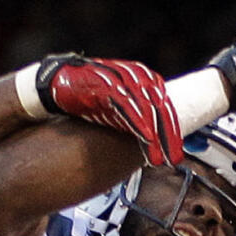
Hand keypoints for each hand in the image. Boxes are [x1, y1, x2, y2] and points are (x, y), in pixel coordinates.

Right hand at [34, 54, 179, 166]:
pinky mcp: (107, 83)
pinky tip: (146, 137)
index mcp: (145, 80)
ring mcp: (123, 78)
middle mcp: (137, 77)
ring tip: (159, 156)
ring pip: (147, 107)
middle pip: (160, 108)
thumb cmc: (90, 97)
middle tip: (172, 159)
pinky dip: (138, 121)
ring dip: (156, 133)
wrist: (59, 82)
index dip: (172, 132)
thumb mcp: (119, 107)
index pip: (165, 107)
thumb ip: (138, 116)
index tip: (176, 154)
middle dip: (168, 136)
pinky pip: (128, 103)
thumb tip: (155, 140)